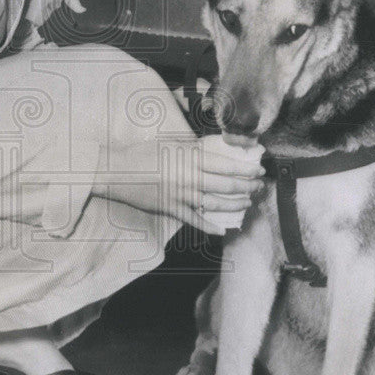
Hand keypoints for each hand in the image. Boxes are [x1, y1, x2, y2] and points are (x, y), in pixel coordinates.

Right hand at [96, 133, 264, 233]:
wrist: (116, 171)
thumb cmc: (141, 153)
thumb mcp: (169, 143)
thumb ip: (192, 147)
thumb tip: (213, 149)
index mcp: (190, 158)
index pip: (226, 165)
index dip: (246, 169)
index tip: (259, 169)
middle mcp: (189, 177)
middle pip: (226, 185)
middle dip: (247, 187)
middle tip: (259, 187)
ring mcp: (181, 195)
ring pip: (215, 203)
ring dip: (234, 205)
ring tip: (247, 203)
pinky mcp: (170, 209)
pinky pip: (194, 220)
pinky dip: (208, 226)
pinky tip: (221, 231)